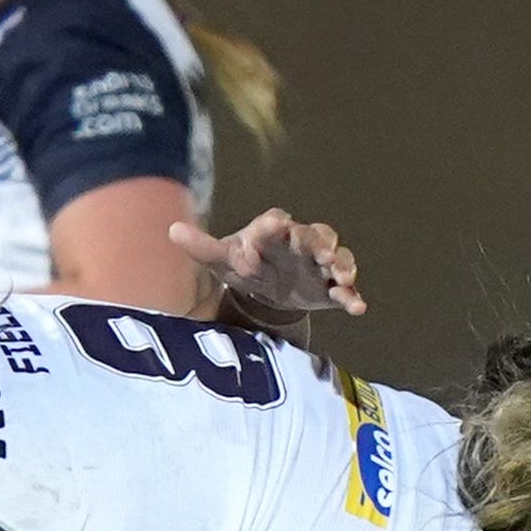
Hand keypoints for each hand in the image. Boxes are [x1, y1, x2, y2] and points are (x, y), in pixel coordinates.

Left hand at [172, 208, 364, 318]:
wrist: (265, 290)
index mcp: (273, 231)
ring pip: (337, 258)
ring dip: (342, 264)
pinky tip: (358, 307)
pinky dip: (353, 297)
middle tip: (321, 251)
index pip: (275, 222)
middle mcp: (300, 243)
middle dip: (318, 241)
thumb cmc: (244, 266)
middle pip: (314, 235)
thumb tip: (172, 229)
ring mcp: (319, 265)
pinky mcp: (330, 288)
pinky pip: (346, 291)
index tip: (270, 228)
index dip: (272, 226)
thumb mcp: (221, 259)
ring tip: (342, 276)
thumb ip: (201, 246)